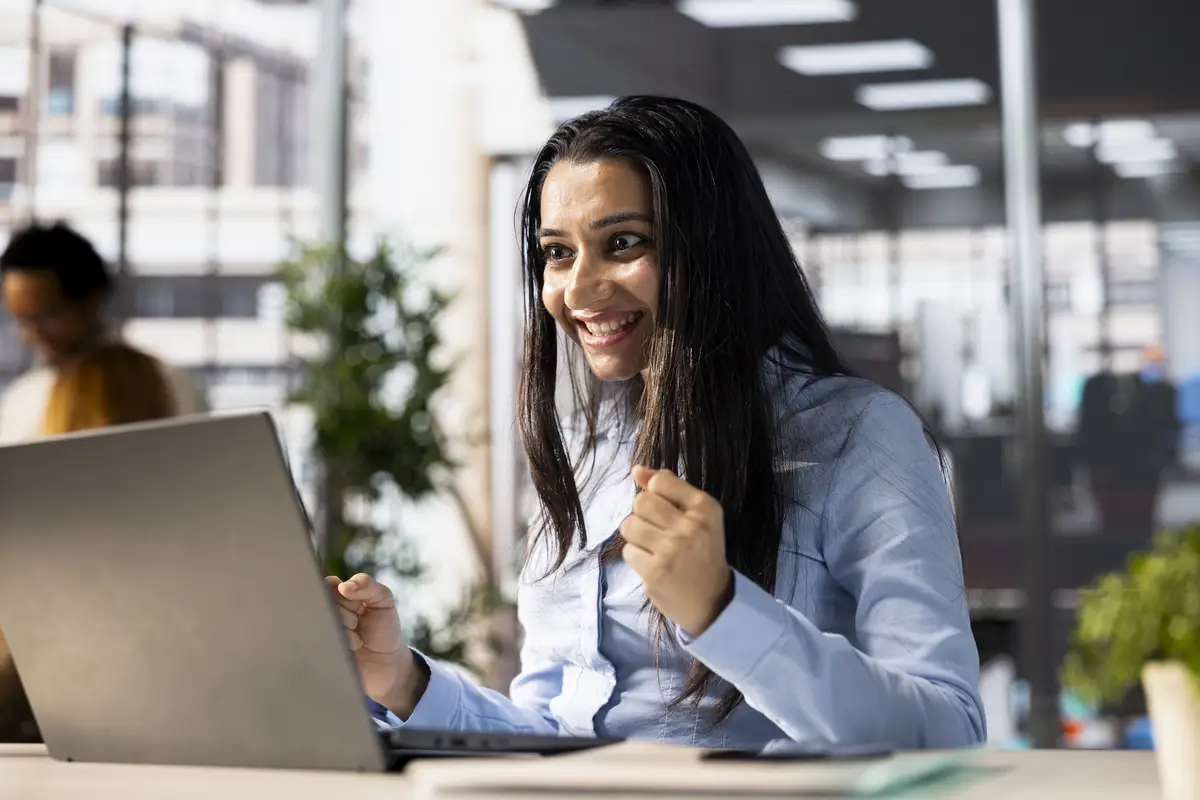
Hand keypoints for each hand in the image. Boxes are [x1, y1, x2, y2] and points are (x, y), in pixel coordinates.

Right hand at [326, 573, 427, 718]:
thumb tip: (343, 586)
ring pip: (323, 626)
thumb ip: (368, 585)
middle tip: (358, 623)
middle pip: (323, 606)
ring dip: (345, 634)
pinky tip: (351, 652)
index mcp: (338, 596)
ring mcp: (321, 633)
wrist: (386, 665)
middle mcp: (325, 613)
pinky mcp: (320, 653)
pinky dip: (342, 648)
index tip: (355, 602)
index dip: (340, 594)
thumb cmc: (384, 629)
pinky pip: (322, 645)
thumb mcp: (383, 600)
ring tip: (357, 641)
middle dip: (346, 616)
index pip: (327, 585)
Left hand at [620, 466, 733, 636]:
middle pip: (641, 501)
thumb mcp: (697, 516)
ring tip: (653, 547)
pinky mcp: (655, 573)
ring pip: (629, 525)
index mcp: (706, 508)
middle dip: (643, 514)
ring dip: (636, 536)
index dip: (655, 494)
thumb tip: (636, 469)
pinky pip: (628, 551)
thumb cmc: (702, 552)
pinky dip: (637, 557)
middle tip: (658, 531)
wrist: (712, 601)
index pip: (660, 482)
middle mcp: (691, 527)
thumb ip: (668, 488)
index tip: (667, 511)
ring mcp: (671, 551)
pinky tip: (653, 564)